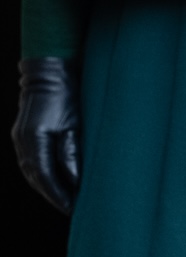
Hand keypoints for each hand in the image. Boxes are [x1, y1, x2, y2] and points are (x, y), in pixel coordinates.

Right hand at [11, 57, 80, 214]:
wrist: (50, 70)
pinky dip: (42, 173)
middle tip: (71, 206)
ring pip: (32, 172)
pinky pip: (31, 161)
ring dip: (47, 185)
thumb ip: (71, 152)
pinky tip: (54, 178)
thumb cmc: (66, 92)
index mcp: (34, 140)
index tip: (72, 207)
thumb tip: (74, 181)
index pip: (45, 177)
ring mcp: (20, 139)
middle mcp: (22, 143)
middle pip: (36, 178)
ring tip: (65, 196)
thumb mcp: (74, 122)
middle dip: (53, 194)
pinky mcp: (23, 135)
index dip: (59, 194)